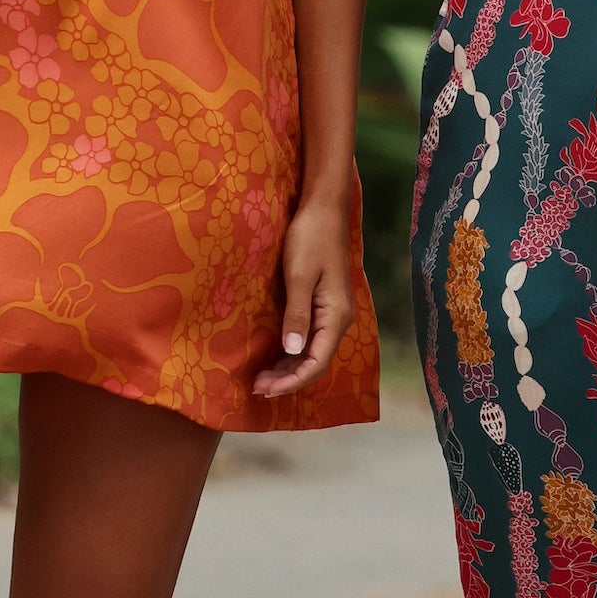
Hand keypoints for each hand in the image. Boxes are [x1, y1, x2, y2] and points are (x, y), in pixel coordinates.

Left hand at [251, 194, 355, 399]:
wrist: (323, 209)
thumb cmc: (310, 238)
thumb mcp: (299, 276)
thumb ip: (297, 314)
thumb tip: (292, 350)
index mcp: (336, 315)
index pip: (316, 361)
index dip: (291, 380)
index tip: (265, 389)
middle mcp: (339, 319)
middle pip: (316, 361)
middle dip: (288, 379)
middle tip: (258, 388)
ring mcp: (333, 312)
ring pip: (313, 351)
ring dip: (290, 367)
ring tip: (263, 377)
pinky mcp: (324, 304)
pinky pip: (311, 338)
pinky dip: (293, 352)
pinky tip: (276, 356)